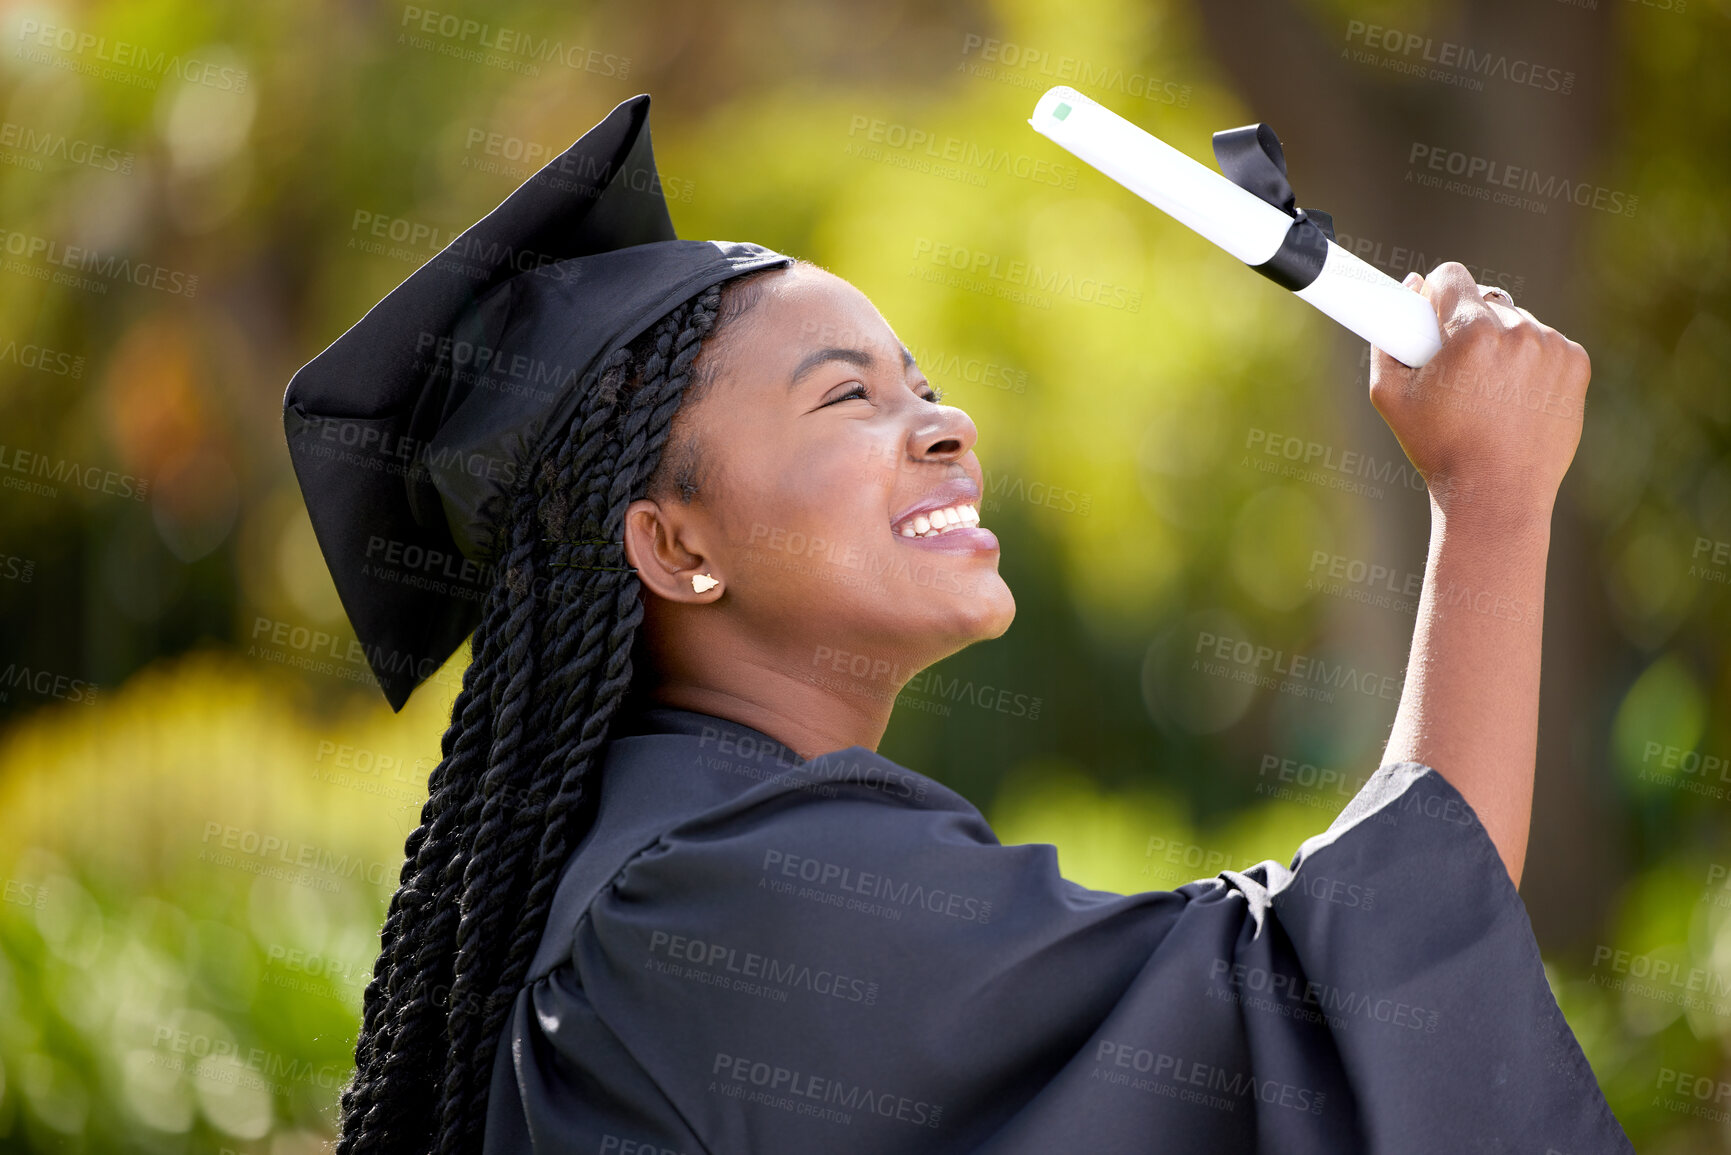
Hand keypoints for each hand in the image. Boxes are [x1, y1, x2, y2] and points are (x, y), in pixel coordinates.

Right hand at [1368, 262, 1590, 528]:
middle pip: (1485, 301)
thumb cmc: (1438, 448)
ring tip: (1488, 393)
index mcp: (1472, 332)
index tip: (1431, 317)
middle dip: (1467, 326)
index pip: (1452, 275)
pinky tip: (1516, 398)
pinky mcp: (1576, 364)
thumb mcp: (1390, 395)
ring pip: (1517, 322)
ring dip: (1501, 342)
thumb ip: (1387, 337)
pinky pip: (1546, 343)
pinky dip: (1530, 361)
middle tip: (1457, 370)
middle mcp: (1519, 330)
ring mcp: (1553, 346)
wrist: (1496, 493)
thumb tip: (1410, 286)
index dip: (1435, 294)